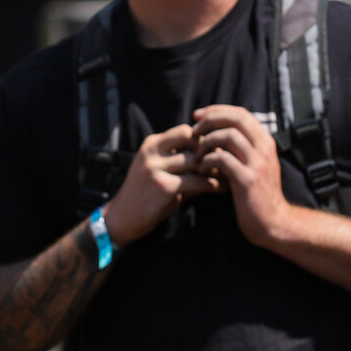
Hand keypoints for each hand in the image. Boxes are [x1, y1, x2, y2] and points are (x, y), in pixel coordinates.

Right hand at [103, 123, 217, 245]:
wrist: (122, 219)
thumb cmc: (146, 196)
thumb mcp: (161, 173)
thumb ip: (183, 164)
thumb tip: (216, 160)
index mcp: (152, 145)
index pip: (185, 131)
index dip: (203, 140)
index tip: (217, 153)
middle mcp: (151, 152)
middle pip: (191, 138)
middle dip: (210, 150)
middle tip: (226, 162)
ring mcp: (155, 168)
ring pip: (195, 160)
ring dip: (214, 168)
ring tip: (228, 176)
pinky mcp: (162, 186)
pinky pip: (195, 181)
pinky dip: (211, 184)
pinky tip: (220, 188)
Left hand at [191, 104, 288, 246]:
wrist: (274, 223)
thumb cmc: (259, 195)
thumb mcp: (255, 166)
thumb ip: (243, 149)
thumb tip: (218, 133)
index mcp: (265, 142)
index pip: (241, 113)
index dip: (217, 110)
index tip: (199, 116)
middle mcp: (264, 148)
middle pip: (235, 118)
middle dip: (210, 119)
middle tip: (194, 130)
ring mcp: (257, 163)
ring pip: (228, 135)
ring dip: (206, 142)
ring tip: (197, 154)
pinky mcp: (247, 179)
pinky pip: (222, 159)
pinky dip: (207, 161)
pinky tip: (201, 169)